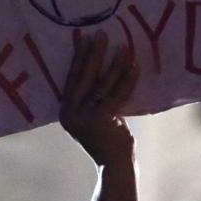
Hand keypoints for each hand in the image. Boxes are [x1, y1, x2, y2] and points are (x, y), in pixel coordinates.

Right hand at [60, 31, 139, 166]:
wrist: (115, 165)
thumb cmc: (109, 141)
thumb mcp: (97, 117)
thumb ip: (96, 100)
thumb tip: (106, 72)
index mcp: (66, 111)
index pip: (72, 79)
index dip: (78, 58)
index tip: (84, 38)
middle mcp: (70, 113)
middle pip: (83, 76)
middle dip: (93, 54)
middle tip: (101, 34)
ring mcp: (84, 117)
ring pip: (102, 83)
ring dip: (114, 63)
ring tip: (123, 46)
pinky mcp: (100, 119)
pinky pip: (117, 93)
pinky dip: (127, 78)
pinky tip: (135, 65)